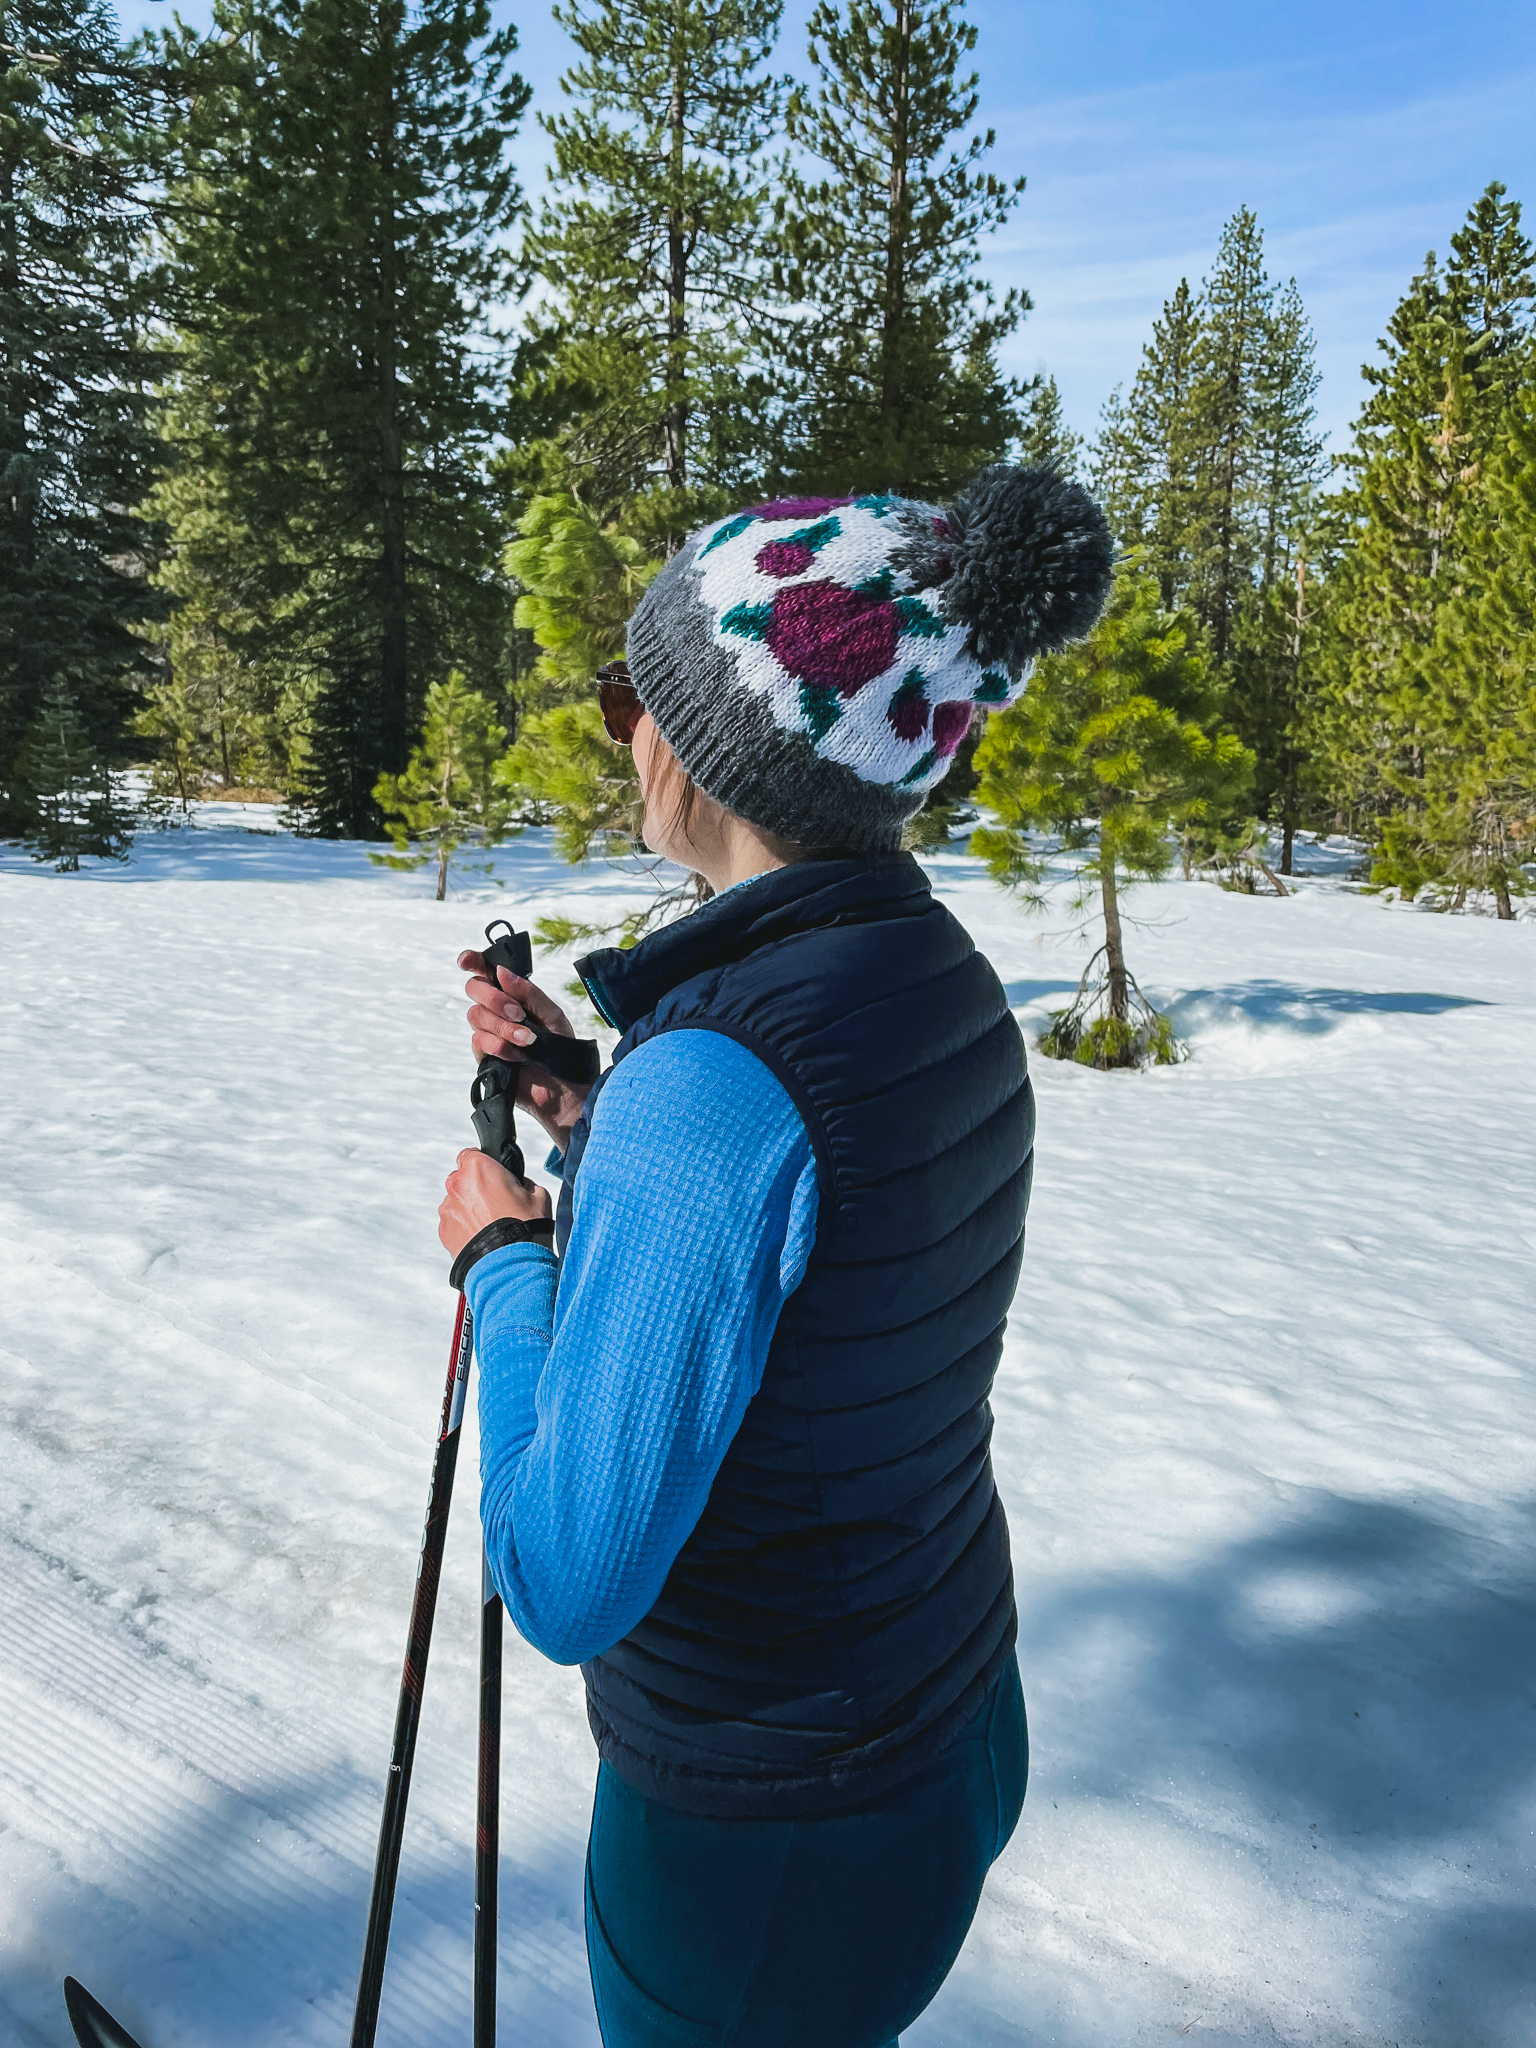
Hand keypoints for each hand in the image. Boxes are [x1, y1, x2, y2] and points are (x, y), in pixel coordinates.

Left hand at [438, 1148, 552, 1259]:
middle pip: (462, 1178)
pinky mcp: (444, 1231)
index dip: (484, 1164)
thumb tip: (520, 1185)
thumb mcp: (539, 1195)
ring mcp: (448, 1209)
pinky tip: (482, 1237)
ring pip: (457, 1201)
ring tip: (490, 1225)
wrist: (511, 1266)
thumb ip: (524, 1183)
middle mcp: (458, 1185)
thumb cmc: (524, 1229)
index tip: (493, 1175)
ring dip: (469, 1208)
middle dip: (476, 1187)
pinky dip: (463, 1227)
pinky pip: (453, 1222)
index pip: (471, 1153)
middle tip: (497, 1203)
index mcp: (479, 1168)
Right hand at [459, 949, 594, 1152]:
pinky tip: (519, 1056)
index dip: (472, 962)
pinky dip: (500, 1046)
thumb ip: (529, 993)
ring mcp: (488, 1033)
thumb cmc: (562, 1050)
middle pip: (474, 989)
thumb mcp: (552, 1015)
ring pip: (476, 1016)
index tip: (466, 961)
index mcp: (513, 996)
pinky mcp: (484, 1056)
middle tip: (518, 1013)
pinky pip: (479, 1041)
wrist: (563, 1089)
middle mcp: (496, 1011)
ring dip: (503, 1027)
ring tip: (528, 1040)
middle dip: (494, 998)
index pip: (486, 972)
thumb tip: (502, 971)